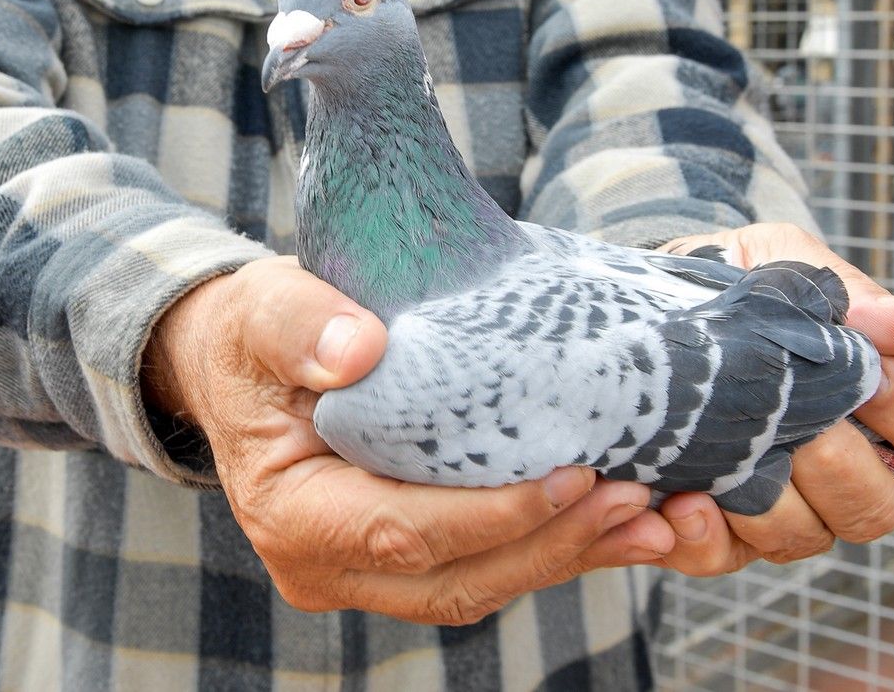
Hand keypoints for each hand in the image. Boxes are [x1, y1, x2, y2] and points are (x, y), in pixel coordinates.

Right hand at [142, 255, 676, 622]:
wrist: (237, 361)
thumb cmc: (253, 332)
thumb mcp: (262, 310)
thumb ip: (301, 324)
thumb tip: (361, 350)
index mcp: (293, 515)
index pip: (405, 530)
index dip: (495, 514)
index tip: (574, 475)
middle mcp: (328, 566)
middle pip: (458, 577)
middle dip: (556, 545)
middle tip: (643, 503)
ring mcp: (366, 571)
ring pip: (481, 583)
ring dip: (570, 554)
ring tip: (655, 520)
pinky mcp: (404, 555)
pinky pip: (484, 563)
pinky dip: (550, 543)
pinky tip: (617, 518)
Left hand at [654, 222, 893, 575]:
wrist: (658, 291)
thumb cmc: (740, 277)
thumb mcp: (790, 261)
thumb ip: (847, 295)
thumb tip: (893, 320)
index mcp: (873, 414)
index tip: (871, 378)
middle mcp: (837, 472)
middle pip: (870, 508)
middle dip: (835, 466)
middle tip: (796, 425)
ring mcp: (778, 504)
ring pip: (797, 536)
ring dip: (765, 504)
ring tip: (728, 461)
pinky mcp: (714, 522)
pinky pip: (719, 554)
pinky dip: (702, 537)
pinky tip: (682, 503)